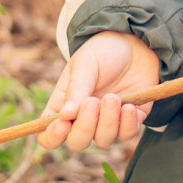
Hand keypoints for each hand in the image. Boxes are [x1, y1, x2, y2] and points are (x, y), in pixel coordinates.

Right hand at [38, 31, 159, 151]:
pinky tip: (128, 106)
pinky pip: (128, 133)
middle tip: (92, 102)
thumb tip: (66, 116)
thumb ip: (77, 89)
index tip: (63, 123)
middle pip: (78, 142)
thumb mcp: (85, 64)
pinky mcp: (131, 118)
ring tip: (113, 98)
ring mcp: (108, 120)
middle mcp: (84, 119)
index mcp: (63, 106)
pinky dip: (128, 123)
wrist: (134, 40)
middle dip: (84, 127)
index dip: (52, 136)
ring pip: (103, 140)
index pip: (49, 135)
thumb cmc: (103, 51)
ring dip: (108, 122)